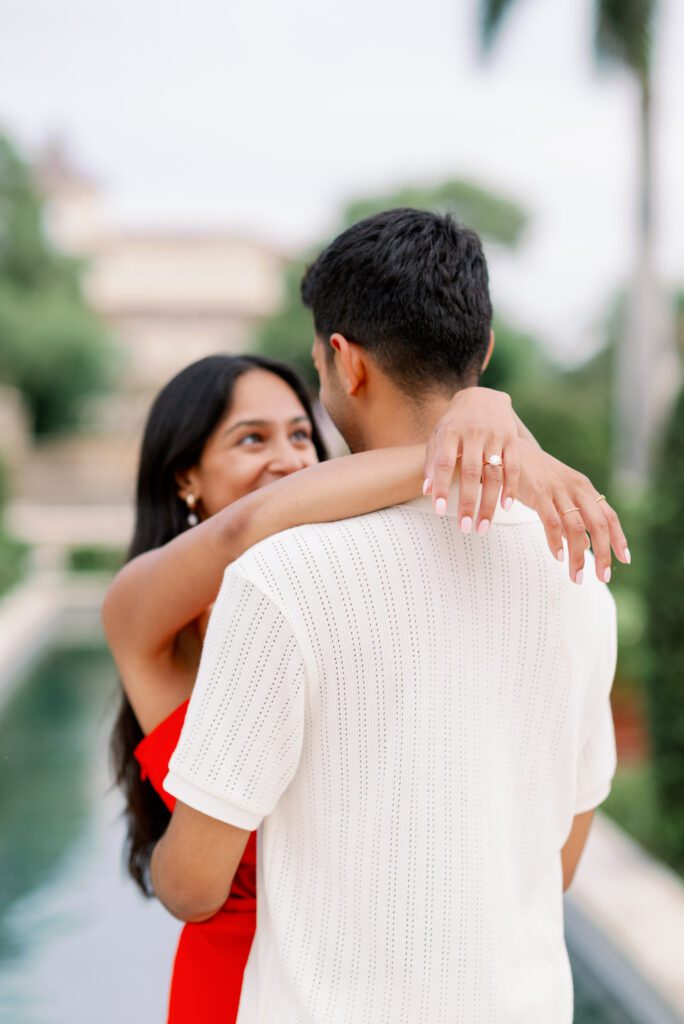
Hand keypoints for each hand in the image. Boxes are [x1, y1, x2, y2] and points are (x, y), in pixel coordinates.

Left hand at [423, 387, 519, 533]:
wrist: (483, 396)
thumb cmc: (455, 422)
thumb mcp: (438, 436)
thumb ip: (432, 462)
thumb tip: (426, 492)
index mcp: (450, 432)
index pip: (443, 462)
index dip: (440, 486)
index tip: (438, 509)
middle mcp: (473, 433)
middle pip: (470, 472)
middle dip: (467, 502)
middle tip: (465, 527)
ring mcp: (495, 436)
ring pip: (493, 474)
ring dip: (489, 503)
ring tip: (483, 527)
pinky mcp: (512, 439)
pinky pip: (513, 467)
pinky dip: (511, 488)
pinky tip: (506, 508)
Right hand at [516, 440, 629, 583]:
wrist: (512, 452)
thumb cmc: (536, 476)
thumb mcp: (560, 494)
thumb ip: (573, 517)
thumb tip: (584, 545)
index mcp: (584, 489)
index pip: (609, 516)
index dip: (618, 538)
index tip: (624, 560)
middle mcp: (577, 489)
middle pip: (598, 525)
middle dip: (603, 554)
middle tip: (602, 577)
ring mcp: (559, 491)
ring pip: (576, 528)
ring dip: (578, 556)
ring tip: (577, 577)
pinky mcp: (539, 493)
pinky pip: (551, 522)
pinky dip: (555, 542)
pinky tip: (558, 557)